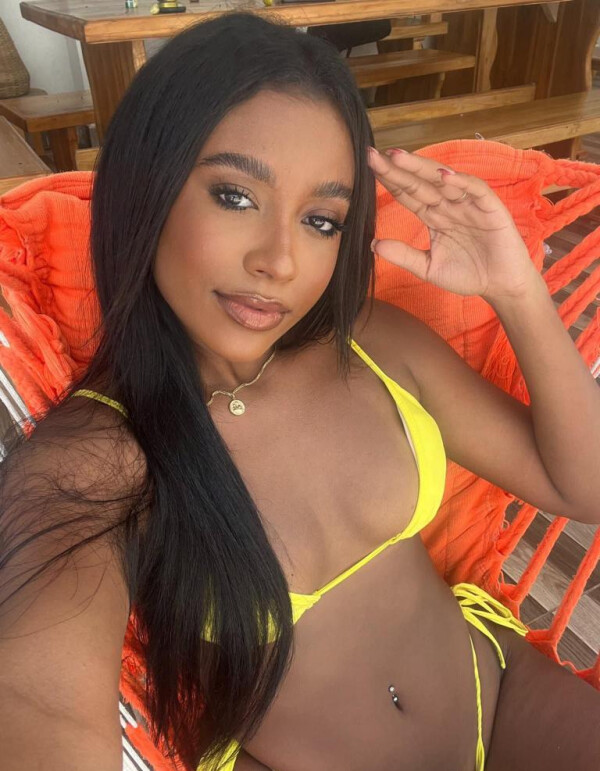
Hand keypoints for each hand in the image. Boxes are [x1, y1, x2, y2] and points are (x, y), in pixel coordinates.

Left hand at [367, 147, 539, 301]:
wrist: (500, 286)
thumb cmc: (468, 274)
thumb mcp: (428, 268)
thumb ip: (404, 256)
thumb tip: (373, 245)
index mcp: (433, 216)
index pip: (408, 194)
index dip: (389, 180)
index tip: (368, 166)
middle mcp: (448, 205)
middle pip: (420, 183)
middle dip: (398, 168)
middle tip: (373, 155)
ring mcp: (469, 204)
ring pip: (442, 181)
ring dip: (422, 168)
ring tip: (399, 158)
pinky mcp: (490, 208)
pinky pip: (475, 191)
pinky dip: (461, 182)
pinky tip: (443, 176)